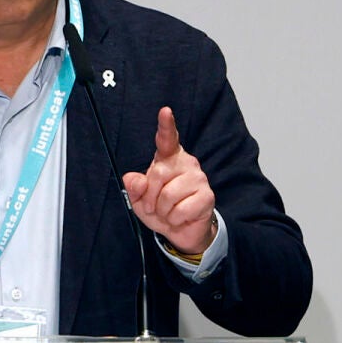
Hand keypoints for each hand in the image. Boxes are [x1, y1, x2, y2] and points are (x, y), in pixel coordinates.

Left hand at [122, 106, 217, 255]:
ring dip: (163, 210)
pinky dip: (175, 219)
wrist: (181, 231)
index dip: (166, 125)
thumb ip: (134, 187)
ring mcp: (198, 178)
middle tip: (154, 206)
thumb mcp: (140, 199)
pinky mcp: (207, 196)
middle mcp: (186, 163)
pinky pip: (181, 209)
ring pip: (168, 194)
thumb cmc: (161, 208)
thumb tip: (134, 180)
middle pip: (158, 173)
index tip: (165, 111)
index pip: (167, 138)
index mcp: (168, 158)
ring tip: (169, 211)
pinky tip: (180, 217)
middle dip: (150, 197)